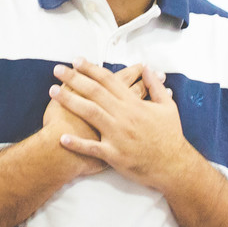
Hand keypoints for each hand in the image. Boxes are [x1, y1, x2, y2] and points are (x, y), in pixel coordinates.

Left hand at [48, 57, 193, 190]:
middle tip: (58, 69)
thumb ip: (156, 87)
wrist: (174, 165)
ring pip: (90, 113)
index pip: (109, 80)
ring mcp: (117, 135)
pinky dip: (76, 143)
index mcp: (135, 104)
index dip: (92, 69)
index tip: (77, 60)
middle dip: (75, 78)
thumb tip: (148, 69)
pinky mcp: (114, 154)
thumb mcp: (168, 107)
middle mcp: (123, 116)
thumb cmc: (170, 136)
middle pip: (95, 92)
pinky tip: (61, 137)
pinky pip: (91, 148)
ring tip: (53, 91)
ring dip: (69, 101)